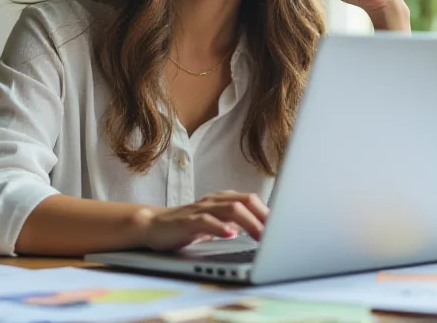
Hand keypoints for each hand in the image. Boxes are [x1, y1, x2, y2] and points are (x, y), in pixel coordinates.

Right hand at [137, 191, 268, 251]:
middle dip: (263, 217)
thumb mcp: (215, 224)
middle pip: (246, 201)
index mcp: (223, 200)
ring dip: (249, 223)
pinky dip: (221, 228)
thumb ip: (235, 224)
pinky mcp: (187, 220)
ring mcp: (201, 209)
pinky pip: (207, 221)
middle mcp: (214, 201)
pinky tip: (231, 235)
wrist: (153, 226)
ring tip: (261, 237)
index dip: (268, 212)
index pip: (251, 200)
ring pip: (231, 209)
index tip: (283, 227)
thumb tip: (261, 230)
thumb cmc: (187, 226)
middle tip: (276, 234)